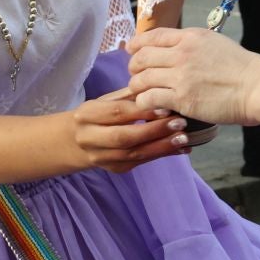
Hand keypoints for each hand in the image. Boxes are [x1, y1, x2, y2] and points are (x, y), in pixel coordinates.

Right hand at [71, 92, 192, 173]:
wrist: (75, 141)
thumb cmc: (97, 115)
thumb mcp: (106, 100)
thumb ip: (130, 96)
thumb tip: (160, 91)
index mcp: (87, 115)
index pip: (117, 113)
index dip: (143, 111)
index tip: (167, 108)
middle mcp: (89, 138)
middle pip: (125, 137)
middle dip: (154, 131)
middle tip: (180, 123)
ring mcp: (101, 157)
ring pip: (134, 153)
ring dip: (162, 146)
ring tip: (184, 138)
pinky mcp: (114, 168)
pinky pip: (141, 162)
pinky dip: (162, 155)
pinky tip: (180, 149)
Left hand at [127, 26, 259, 127]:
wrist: (258, 88)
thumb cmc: (245, 69)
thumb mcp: (218, 44)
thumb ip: (196, 46)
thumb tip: (182, 50)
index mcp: (191, 37)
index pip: (153, 36)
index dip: (137, 44)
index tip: (131, 50)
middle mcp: (182, 53)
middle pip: (142, 57)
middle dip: (134, 67)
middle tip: (136, 75)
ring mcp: (180, 75)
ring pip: (141, 79)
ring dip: (137, 87)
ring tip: (141, 93)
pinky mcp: (181, 98)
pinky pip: (149, 99)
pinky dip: (146, 103)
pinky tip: (151, 106)